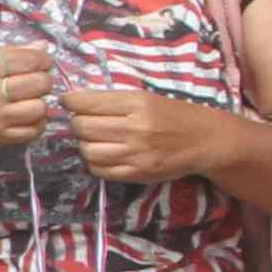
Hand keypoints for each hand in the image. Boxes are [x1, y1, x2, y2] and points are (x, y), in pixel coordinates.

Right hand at [0, 43, 53, 150]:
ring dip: (40, 102)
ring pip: (40, 107)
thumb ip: (9, 54)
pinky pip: (34, 130)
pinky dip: (37, 122)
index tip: (42, 62)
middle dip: (43, 80)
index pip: (30, 59)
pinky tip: (27, 116)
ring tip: (29, 99)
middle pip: (40, 83)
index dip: (44, 59)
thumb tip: (43, 46)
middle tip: (35, 81)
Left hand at [66, 84, 230, 184]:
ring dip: (83, 144)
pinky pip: (101, 170)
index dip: (71, 102)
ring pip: (88, 151)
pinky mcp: (138, 173)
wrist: (203, 140)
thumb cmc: (172, 114)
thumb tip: (75, 102)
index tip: (68, 102)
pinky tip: (102, 154)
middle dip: (76, 123)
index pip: (88, 102)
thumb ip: (113, 100)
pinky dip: (94, 162)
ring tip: (93, 138)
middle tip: (82, 121)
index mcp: (137, 103)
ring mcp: (136, 153)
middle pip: (83, 127)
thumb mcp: (146, 97)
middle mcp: (136, 128)